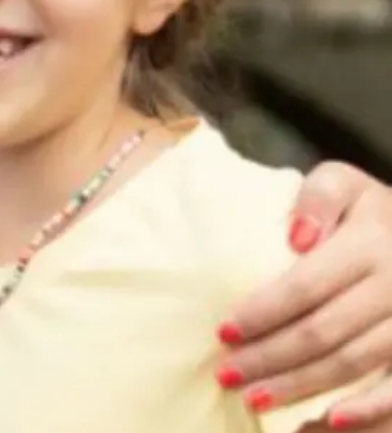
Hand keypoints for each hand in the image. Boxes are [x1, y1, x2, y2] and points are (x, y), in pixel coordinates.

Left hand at [216, 162, 391, 429]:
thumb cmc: (365, 209)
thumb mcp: (342, 183)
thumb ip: (318, 198)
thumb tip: (297, 237)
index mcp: (370, 242)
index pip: (307, 286)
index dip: (263, 312)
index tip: (222, 332)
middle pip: (324, 331)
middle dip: (270, 357)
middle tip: (226, 373)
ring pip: (354, 363)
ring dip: (302, 386)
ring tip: (255, 398)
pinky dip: (369, 409)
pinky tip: (330, 421)